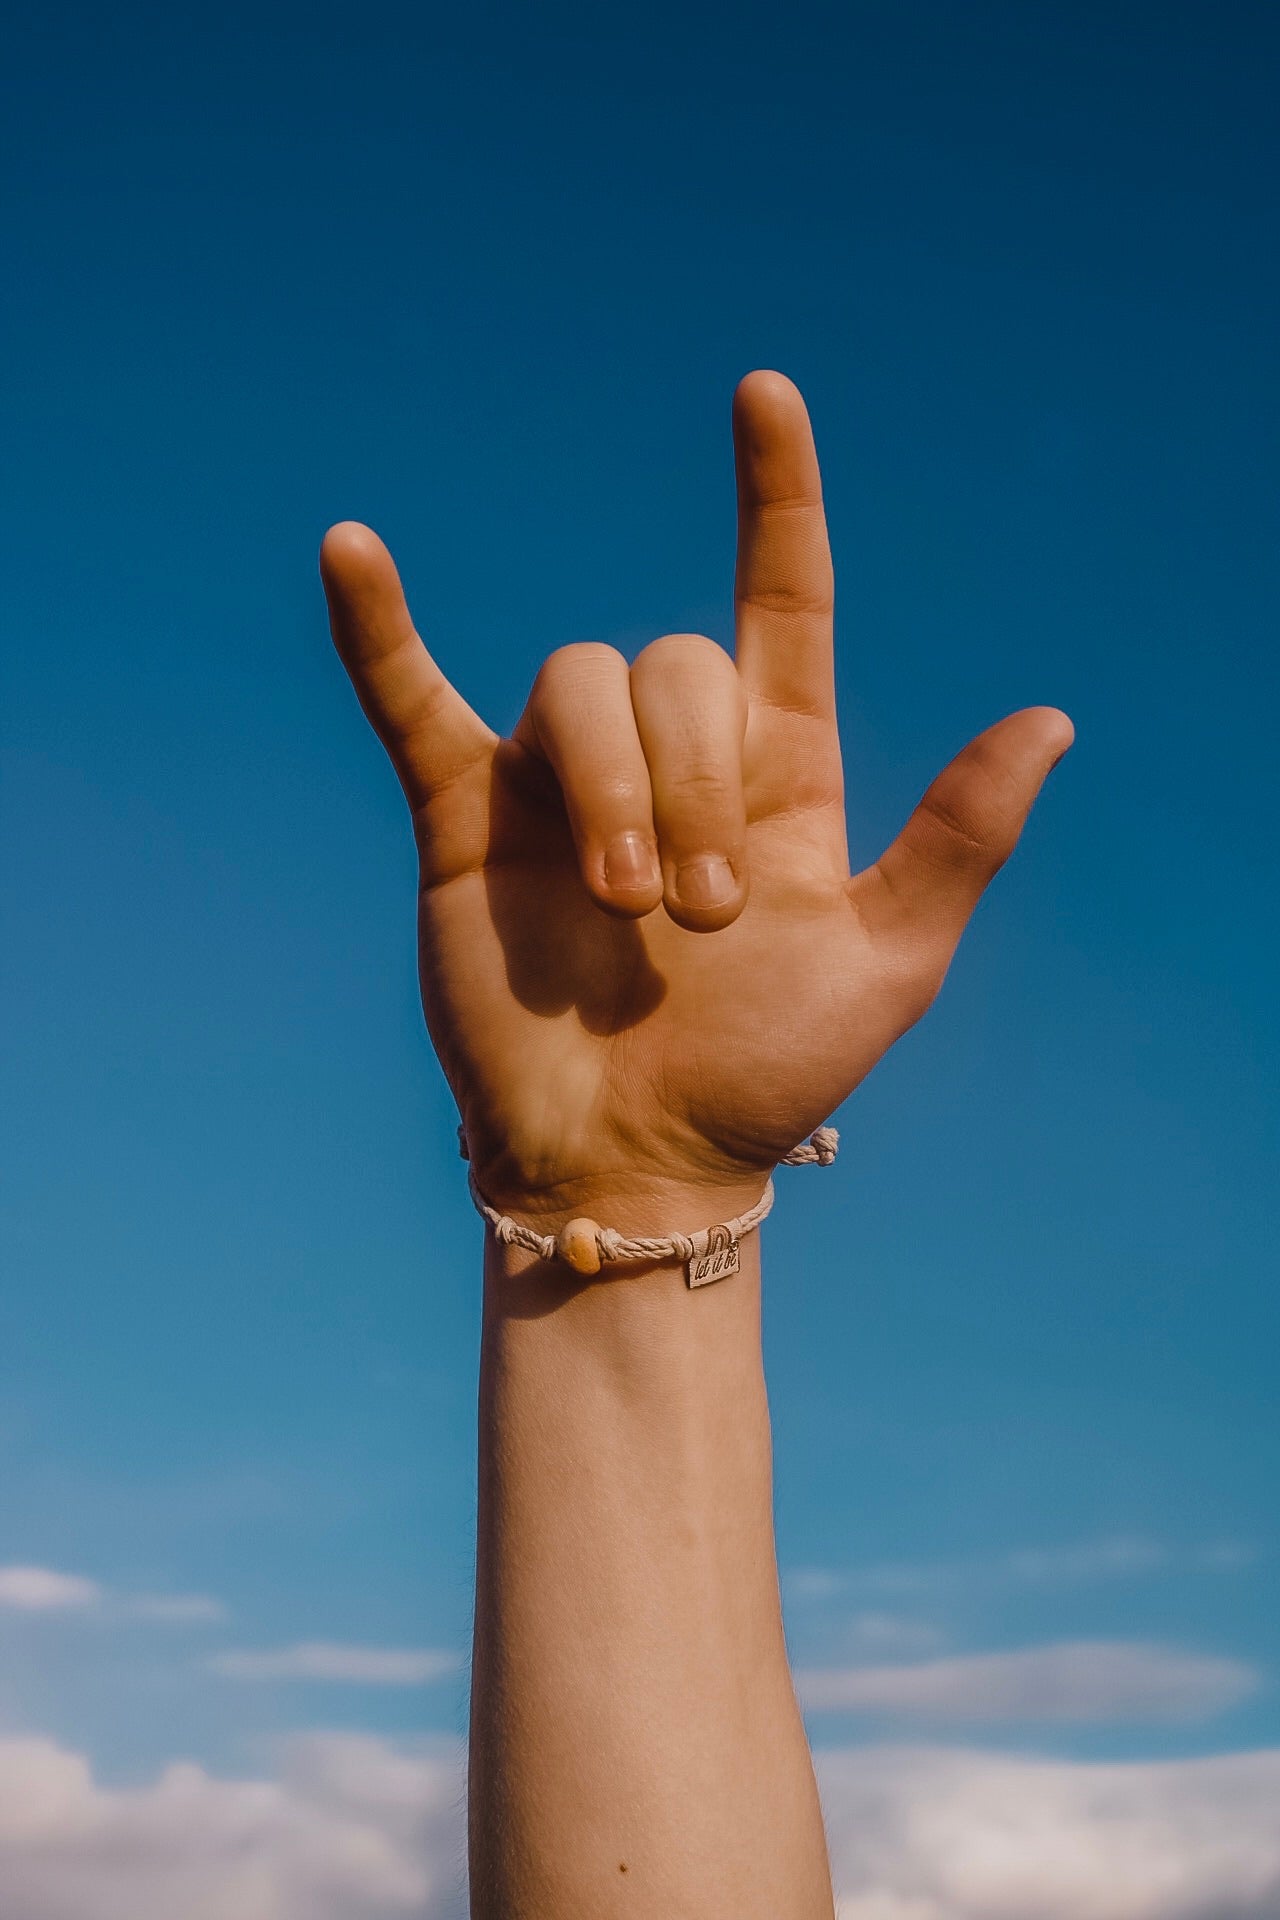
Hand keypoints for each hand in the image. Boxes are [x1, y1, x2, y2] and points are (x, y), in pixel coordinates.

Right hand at [320, 372, 1070, 1227]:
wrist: (636, 1159)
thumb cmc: (765, 1075)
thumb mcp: (887, 966)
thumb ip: (956, 841)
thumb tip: (1051, 718)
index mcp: (776, 774)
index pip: (779, 601)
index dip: (775, 497)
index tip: (764, 395)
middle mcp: (669, 757)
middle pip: (674, 664)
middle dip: (695, 782)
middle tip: (701, 916)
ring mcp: (561, 780)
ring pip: (578, 685)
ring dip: (612, 788)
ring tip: (623, 908)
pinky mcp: (466, 816)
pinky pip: (413, 701)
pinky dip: (378, 632)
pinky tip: (349, 549)